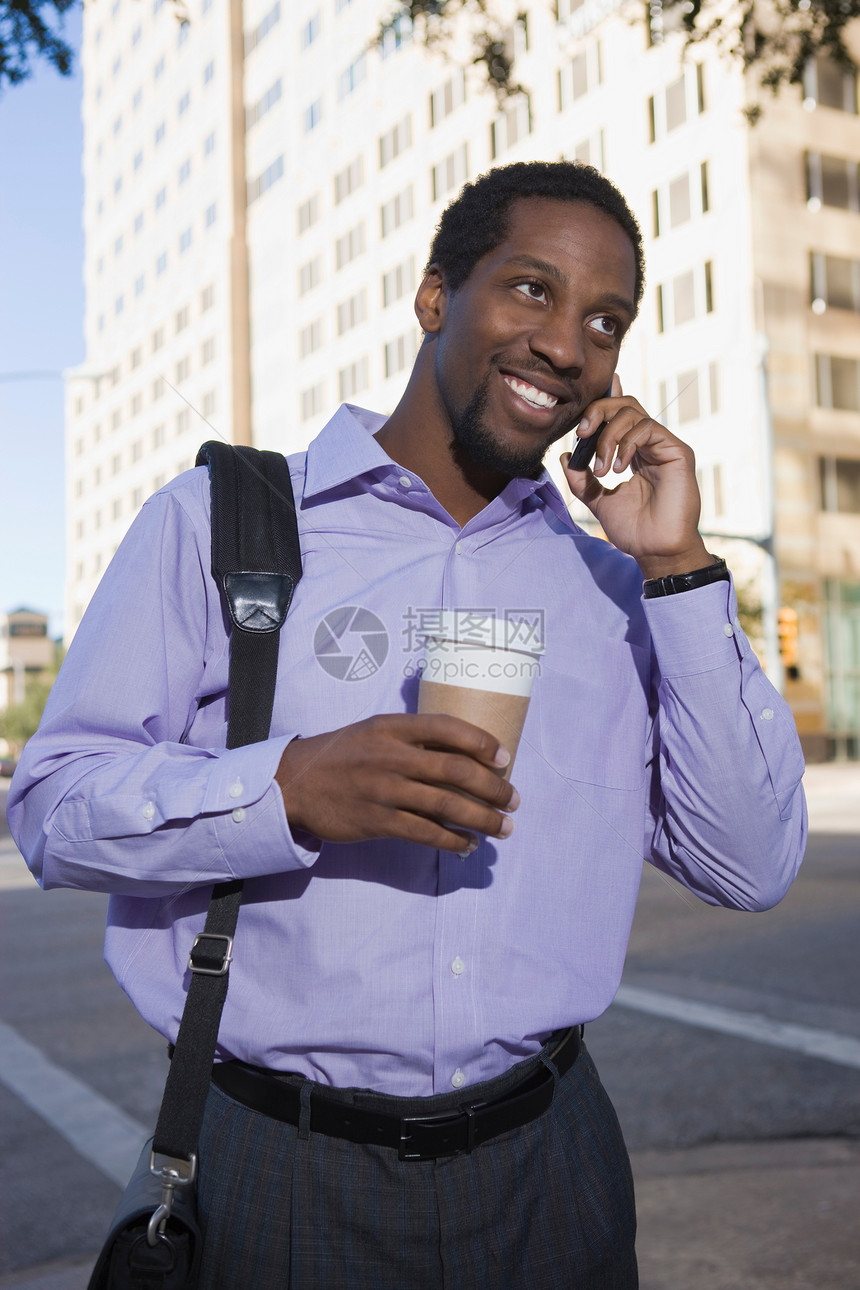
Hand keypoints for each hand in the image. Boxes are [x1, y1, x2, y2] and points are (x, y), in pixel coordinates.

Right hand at [275, 714, 518, 853]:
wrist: (293, 784)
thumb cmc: (341, 756)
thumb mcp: (373, 732)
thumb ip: (412, 738)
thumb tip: (463, 756)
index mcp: (392, 727)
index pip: (447, 727)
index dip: (481, 741)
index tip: (505, 758)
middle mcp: (391, 755)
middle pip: (456, 770)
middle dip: (493, 787)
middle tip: (514, 800)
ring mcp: (384, 789)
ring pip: (447, 805)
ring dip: (483, 819)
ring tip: (503, 827)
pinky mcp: (377, 820)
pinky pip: (425, 832)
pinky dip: (453, 840)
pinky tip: (468, 845)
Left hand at [561, 374, 709, 579]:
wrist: (654, 549)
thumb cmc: (633, 529)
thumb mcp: (597, 500)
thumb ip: (581, 479)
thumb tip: (566, 455)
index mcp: (634, 453)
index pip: (620, 415)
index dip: (604, 401)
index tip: (584, 411)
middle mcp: (650, 445)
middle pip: (624, 405)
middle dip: (598, 412)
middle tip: (583, 434)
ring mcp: (664, 446)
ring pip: (632, 413)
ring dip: (608, 436)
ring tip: (602, 469)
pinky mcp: (677, 451)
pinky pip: (647, 428)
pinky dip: (626, 443)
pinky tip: (618, 468)